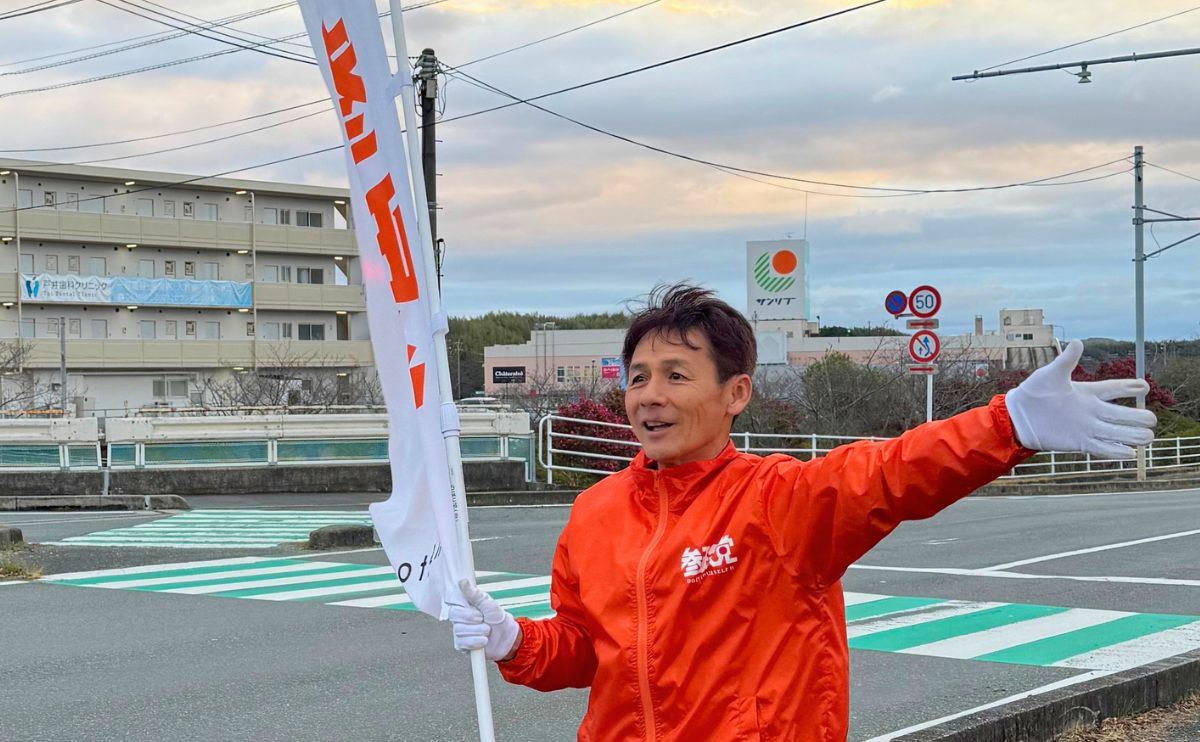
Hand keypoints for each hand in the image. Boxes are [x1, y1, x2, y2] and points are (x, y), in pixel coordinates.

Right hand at [449, 579, 520, 661]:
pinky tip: (484, 640)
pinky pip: (463, 643)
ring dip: (478, 631)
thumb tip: (463, 582)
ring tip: (487, 630)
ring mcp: (460, 633)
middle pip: (455, 618)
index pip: (453, 606)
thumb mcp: (488, 603)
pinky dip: (476, 641)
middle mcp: (460, 620)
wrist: (507, 637)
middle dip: (473, 619)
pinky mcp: (463, 646)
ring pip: (459, 631)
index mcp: (464, 607)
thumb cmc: (498, 619)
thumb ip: (475, 594)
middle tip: (483, 619)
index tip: (477, 611)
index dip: (464, 609)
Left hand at [1005, 340, 1156, 458]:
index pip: (1114, 389)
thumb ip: (1066, 360)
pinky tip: (1130, 454)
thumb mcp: (1050, 374)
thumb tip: (1078, 342)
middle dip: (1138, 417)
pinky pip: (1101, 448)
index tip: (1145, 386)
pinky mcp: (1079, 442)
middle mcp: (1091, 410)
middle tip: (1150, 419)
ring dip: (1132, 435)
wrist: (1018, 416)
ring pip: (1116, 432)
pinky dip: (1115, 451)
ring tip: (1148, 437)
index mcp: (1087, 392)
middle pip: (1122, 414)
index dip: (1130, 387)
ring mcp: (1087, 427)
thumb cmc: (1033, 392)